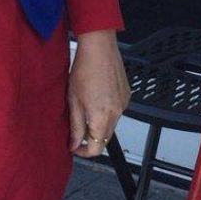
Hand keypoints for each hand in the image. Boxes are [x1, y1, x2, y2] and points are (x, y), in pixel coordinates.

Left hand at [67, 30, 129, 155]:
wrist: (100, 48)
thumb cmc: (84, 70)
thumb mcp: (73, 101)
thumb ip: (75, 126)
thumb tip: (73, 144)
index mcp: (101, 118)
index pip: (95, 148)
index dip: (83, 151)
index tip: (74, 146)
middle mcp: (116, 114)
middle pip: (104, 138)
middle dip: (90, 137)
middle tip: (77, 127)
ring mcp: (123, 105)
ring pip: (111, 125)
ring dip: (98, 123)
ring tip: (86, 106)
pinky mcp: (127, 96)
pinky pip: (116, 111)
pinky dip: (106, 111)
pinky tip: (97, 96)